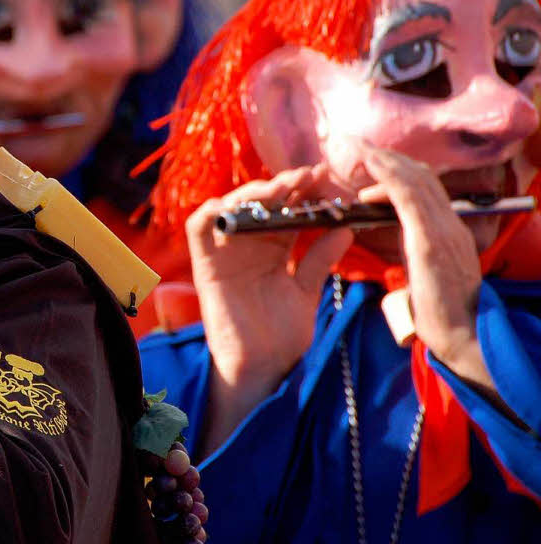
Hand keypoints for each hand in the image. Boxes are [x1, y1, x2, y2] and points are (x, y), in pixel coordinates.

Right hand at [185, 165, 353, 455]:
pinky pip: (199, 226)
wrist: (260, 367)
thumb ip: (320, 259)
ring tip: (281, 188)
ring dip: (254, 193)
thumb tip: (345, 228)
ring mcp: (226, 250)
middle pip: (262, 202)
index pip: (288, 208)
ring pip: (232, 205)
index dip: (305, 192)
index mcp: (276, 247)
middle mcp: (250, 243)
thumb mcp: (307, 291)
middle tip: (310, 176)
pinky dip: (212, 211)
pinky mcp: (205, 262)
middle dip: (285, 185)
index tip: (328, 180)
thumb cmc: (281, 335)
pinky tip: (234, 205)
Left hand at [357, 146, 482, 374]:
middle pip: (422, 177)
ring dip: (386, 161)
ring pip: (415, 181)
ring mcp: (443, 230)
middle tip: (362, 146)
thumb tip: (405, 238)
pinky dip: (389, 178)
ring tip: (361, 150)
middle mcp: (450, 223)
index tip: (375, 162)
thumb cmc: (443, 313)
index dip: (401, 170)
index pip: (428, 188)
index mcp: (450, 230)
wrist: (464, 336)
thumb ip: (420, 249)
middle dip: (391, 158)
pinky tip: (371, 169)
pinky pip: (409, 199)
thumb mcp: (429, 271)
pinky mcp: (431, 241)